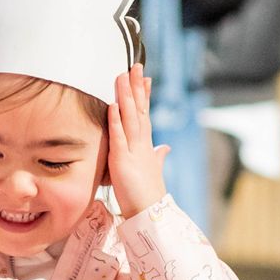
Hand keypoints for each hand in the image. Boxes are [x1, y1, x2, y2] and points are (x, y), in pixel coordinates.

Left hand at [107, 64, 168, 217]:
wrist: (150, 213)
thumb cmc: (148, 193)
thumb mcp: (152, 169)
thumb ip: (158, 156)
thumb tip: (165, 147)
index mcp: (146, 144)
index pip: (144, 114)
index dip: (144, 95)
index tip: (145, 76)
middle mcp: (142, 143)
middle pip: (139, 109)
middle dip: (137, 87)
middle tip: (135, 65)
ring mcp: (133, 150)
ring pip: (131, 118)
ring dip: (127, 96)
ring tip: (123, 76)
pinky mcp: (122, 160)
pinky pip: (119, 136)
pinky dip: (116, 120)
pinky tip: (114, 105)